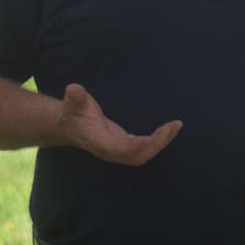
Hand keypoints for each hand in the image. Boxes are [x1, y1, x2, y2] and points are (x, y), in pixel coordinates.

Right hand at [57, 83, 182, 166]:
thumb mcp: (73, 102)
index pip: (122, 149)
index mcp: (100, 142)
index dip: (137, 145)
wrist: (70, 126)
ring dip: (160, 143)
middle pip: (138, 156)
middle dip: (155, 145)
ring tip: (174, 126)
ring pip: (143, 155)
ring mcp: (119, 152)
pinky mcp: (125, 147)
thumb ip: (75, 97)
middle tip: (170, 128)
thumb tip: (73, 88)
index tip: (153, 136)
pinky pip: (144, 149)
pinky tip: (168, 129)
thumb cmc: (73, 112)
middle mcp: (111, 151)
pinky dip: (157, 141)